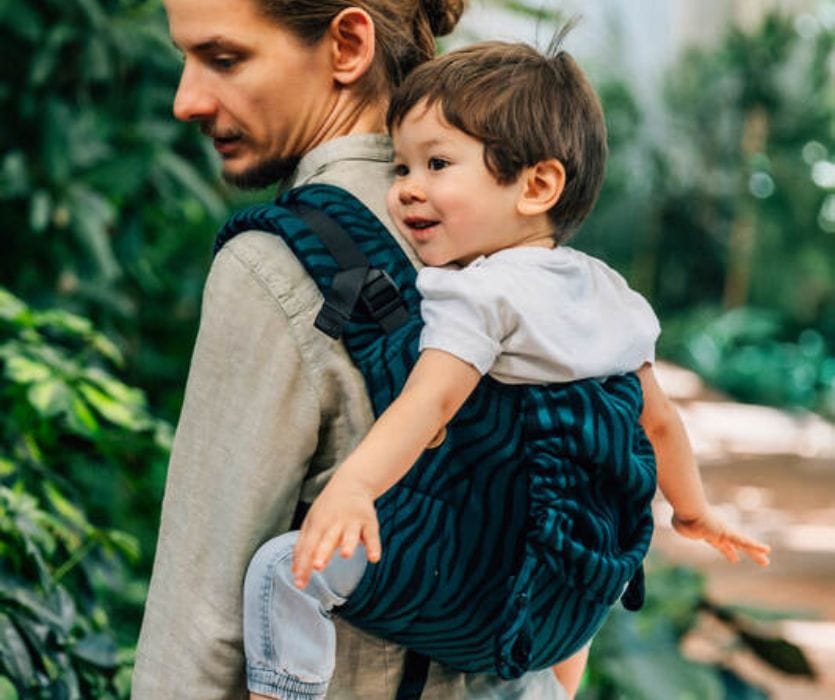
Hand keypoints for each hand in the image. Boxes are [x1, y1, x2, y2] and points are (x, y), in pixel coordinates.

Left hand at [292, 473, 380, 588]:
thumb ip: (303, 547)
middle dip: (323, 552)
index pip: (308, 546)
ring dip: (348, 544)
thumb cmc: (328, 509)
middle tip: (318, 566)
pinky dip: (374, 546)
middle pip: (327, 539)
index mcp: (317, 523)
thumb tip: (295, 573)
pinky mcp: (369, 522)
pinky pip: (372, 536)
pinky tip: (373, 558)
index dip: (303, 564)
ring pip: (350, 535)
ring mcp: (352, 522)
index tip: (299, 584)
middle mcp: (334, 522)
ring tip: (345, 555)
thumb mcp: (311, 523)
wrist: (352, 483)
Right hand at [672, 510, 770, 565]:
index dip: (728, 551)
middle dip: (747, 552)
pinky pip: (744, 541)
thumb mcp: (682, 527)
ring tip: (767, 560)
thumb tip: (681, 524)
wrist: (688, 510)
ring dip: (755, 553)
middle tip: (761, 560)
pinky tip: (767, 550)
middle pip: (736, 544)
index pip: (721, 545)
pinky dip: (755, 546)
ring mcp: (725, 533)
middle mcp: (720, 533)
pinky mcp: (728, 533)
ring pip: (744, 544)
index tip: (735, 558)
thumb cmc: (683, 517)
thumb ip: (684, 527)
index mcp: (709, 534)